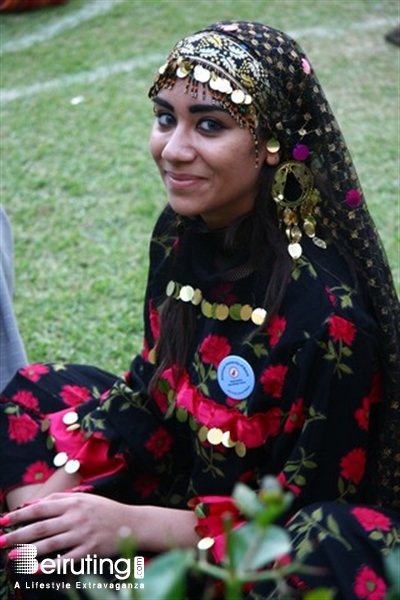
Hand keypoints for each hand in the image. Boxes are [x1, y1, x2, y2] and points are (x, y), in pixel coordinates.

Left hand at [2, 492, 131, 560]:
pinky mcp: (90, 551)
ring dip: (28, 551)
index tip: (2, 520)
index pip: (40, 509)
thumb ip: (57, 500)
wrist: (131, 522)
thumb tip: (31, 504)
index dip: (19, 515)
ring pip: (50, 544)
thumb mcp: (83, 498)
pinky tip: (35, 569)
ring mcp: (82, 535)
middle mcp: (76, 518)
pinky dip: (49, 565)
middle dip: (17, 535)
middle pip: (40, 527)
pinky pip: (66, 560)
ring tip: (12, 555)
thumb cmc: (104, 510)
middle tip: (0, 541)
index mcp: (72, 503)